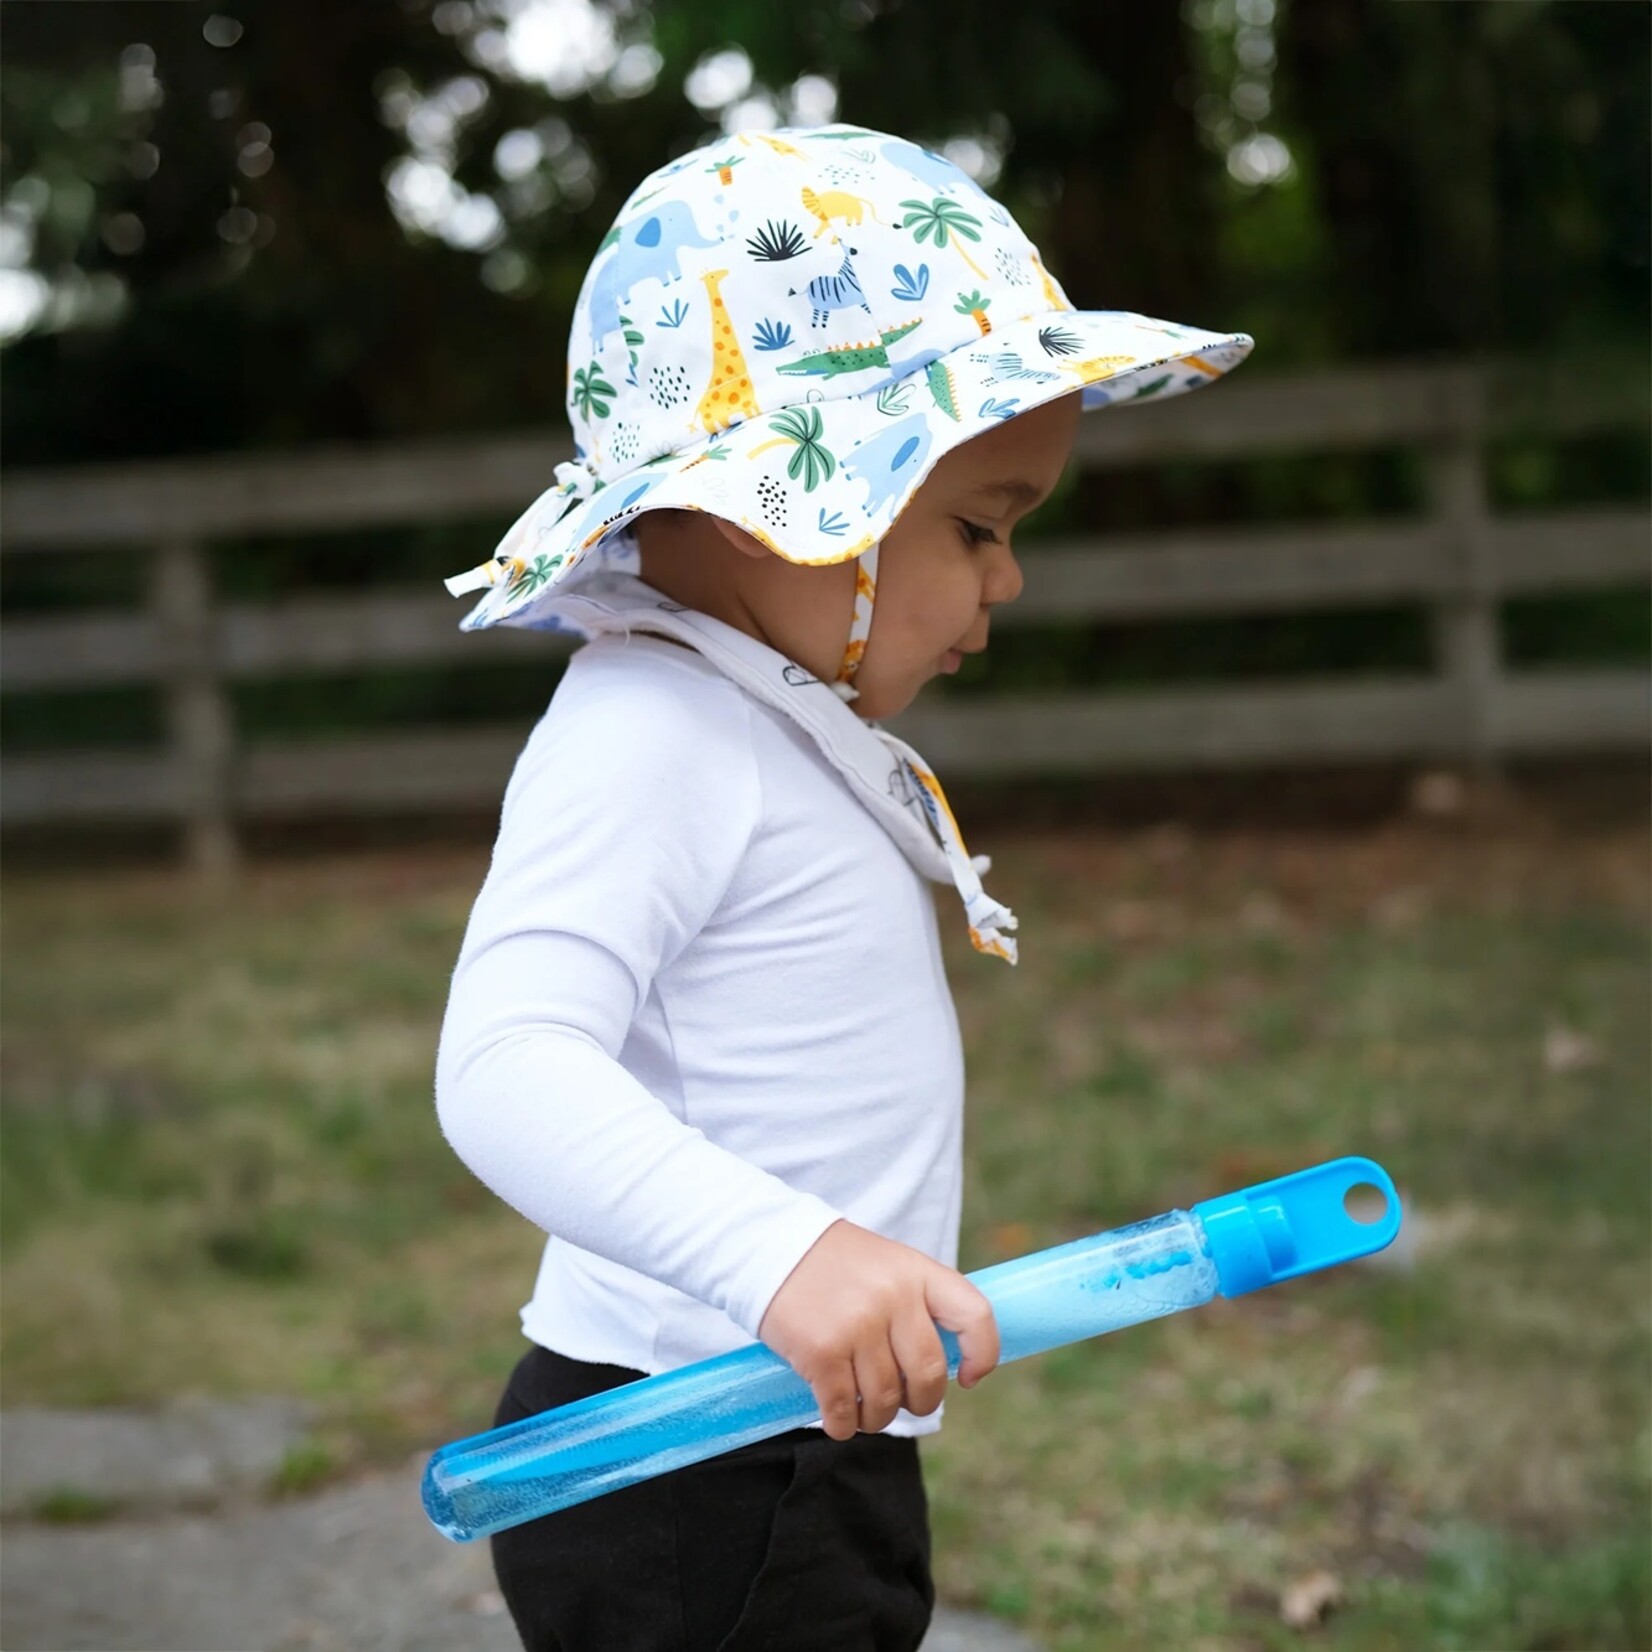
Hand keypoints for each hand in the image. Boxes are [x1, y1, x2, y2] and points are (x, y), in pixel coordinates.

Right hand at [757, 1219, 999, 1440]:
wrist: (772, 1245)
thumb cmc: (836, 1264)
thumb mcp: (890, 1266)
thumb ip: (919, 1305)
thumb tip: (946, 1366)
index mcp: (918, 1272)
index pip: (975, 1316)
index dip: (982, 1355)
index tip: (967, 1377)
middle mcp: (893, 1297)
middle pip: (928, 1375)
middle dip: (921, 1401)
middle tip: (903, 1401)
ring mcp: (857, 1325)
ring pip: (886, 1400)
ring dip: (877, 1417)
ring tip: (865, 1410)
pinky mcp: (821, 1352)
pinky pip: (845, 1410)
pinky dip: (844, 1425)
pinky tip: (839, 1419)